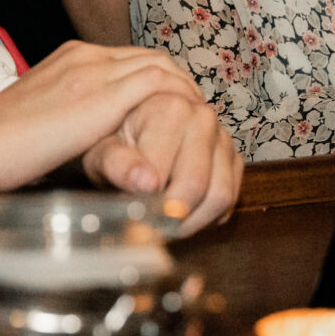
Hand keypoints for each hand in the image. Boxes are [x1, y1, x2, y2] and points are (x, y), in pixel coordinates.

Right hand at [0, 41, 204, 189]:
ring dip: (184, 92)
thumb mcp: (36, 121)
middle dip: (178, 83)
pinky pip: (158, 86)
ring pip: (160, 66)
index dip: (157, 80)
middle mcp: (83, 57)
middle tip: (194, 113)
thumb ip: (64, 119)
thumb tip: (76, 139)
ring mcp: (93, 72)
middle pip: (150, 57)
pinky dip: (178, 102)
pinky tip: (186, 127)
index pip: (128, 59)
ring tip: (198, 122)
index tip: (170, 107)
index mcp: (69, 59)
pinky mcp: (100, 97)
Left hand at [82, 90, 240, 236]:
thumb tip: (147, 183)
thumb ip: (118, 164)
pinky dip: (207, 215)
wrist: (130, 133)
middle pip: (196, 186)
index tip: (133, 217)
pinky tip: (182, 214)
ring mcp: (222, 137)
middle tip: (149, 227)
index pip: (167, 175)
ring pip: (220, 196)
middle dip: (171, 216)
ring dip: (192, 221)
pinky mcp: (233, 158)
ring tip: (165, 224)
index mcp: (170, 108)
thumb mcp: (101, 153)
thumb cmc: (111, 142)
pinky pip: (230, 199)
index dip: (149, 205)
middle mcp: (202, 117)